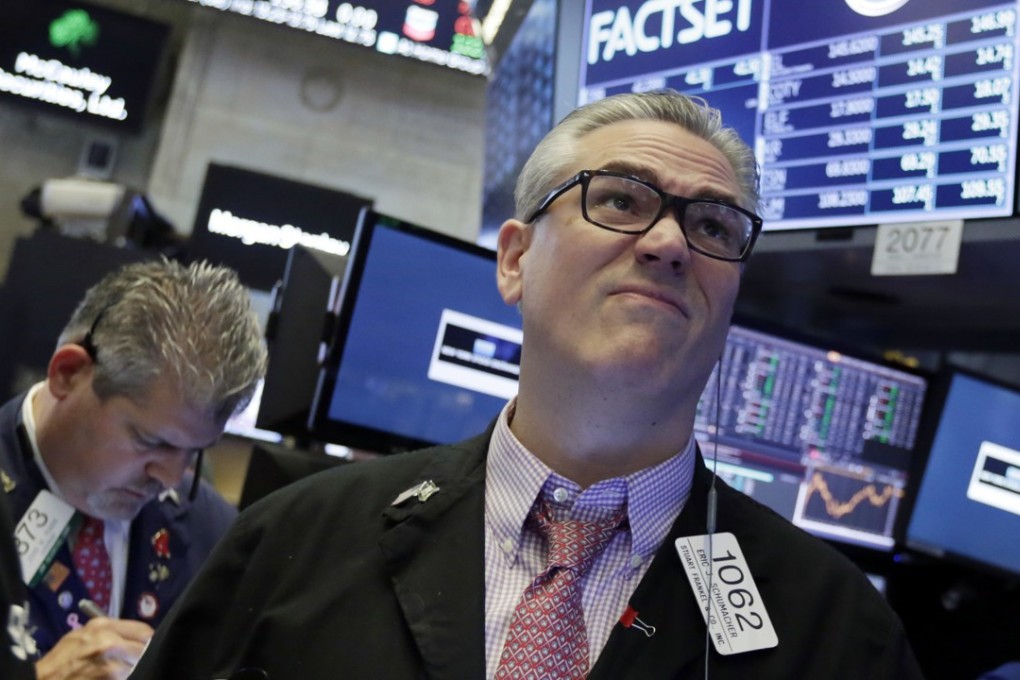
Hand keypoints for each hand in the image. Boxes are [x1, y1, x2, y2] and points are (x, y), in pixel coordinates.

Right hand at [34, 616, 153, 679]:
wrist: (46, 679)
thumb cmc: (64, 655)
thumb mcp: (84, 633)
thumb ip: (110, 630)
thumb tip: (135, 635)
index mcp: (104, 626)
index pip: (143, 630)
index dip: (146, 638)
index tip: (144, 643)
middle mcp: (110, 642)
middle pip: (144, 648)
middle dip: (141, 653)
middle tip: (134, 657)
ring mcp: (111, 664)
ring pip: (138, 664)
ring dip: (133, 667)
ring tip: (119, 668)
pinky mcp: (110, 679)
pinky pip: (127, 676)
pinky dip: (123, 676)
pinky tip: (111, 675)